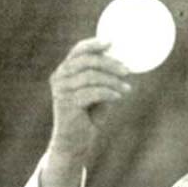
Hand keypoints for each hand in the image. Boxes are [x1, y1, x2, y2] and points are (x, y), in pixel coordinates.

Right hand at [36, 38, 131, 186]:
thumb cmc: (86, 118)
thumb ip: (103, 79)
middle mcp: (59, 78)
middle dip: (110, 63)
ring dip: (113, 80)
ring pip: (91, 76)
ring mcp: (61, 91)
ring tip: (127, 87)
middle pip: (86, 61)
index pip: (77, 51)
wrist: (74, 144)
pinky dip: (109, 92)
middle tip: (127, 70)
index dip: (94, 44)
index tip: (112, 42)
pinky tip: (120, 95)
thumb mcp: (96, 94)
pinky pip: (92, 92)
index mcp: (64, 72)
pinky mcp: (67, 104)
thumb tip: (124, 66)